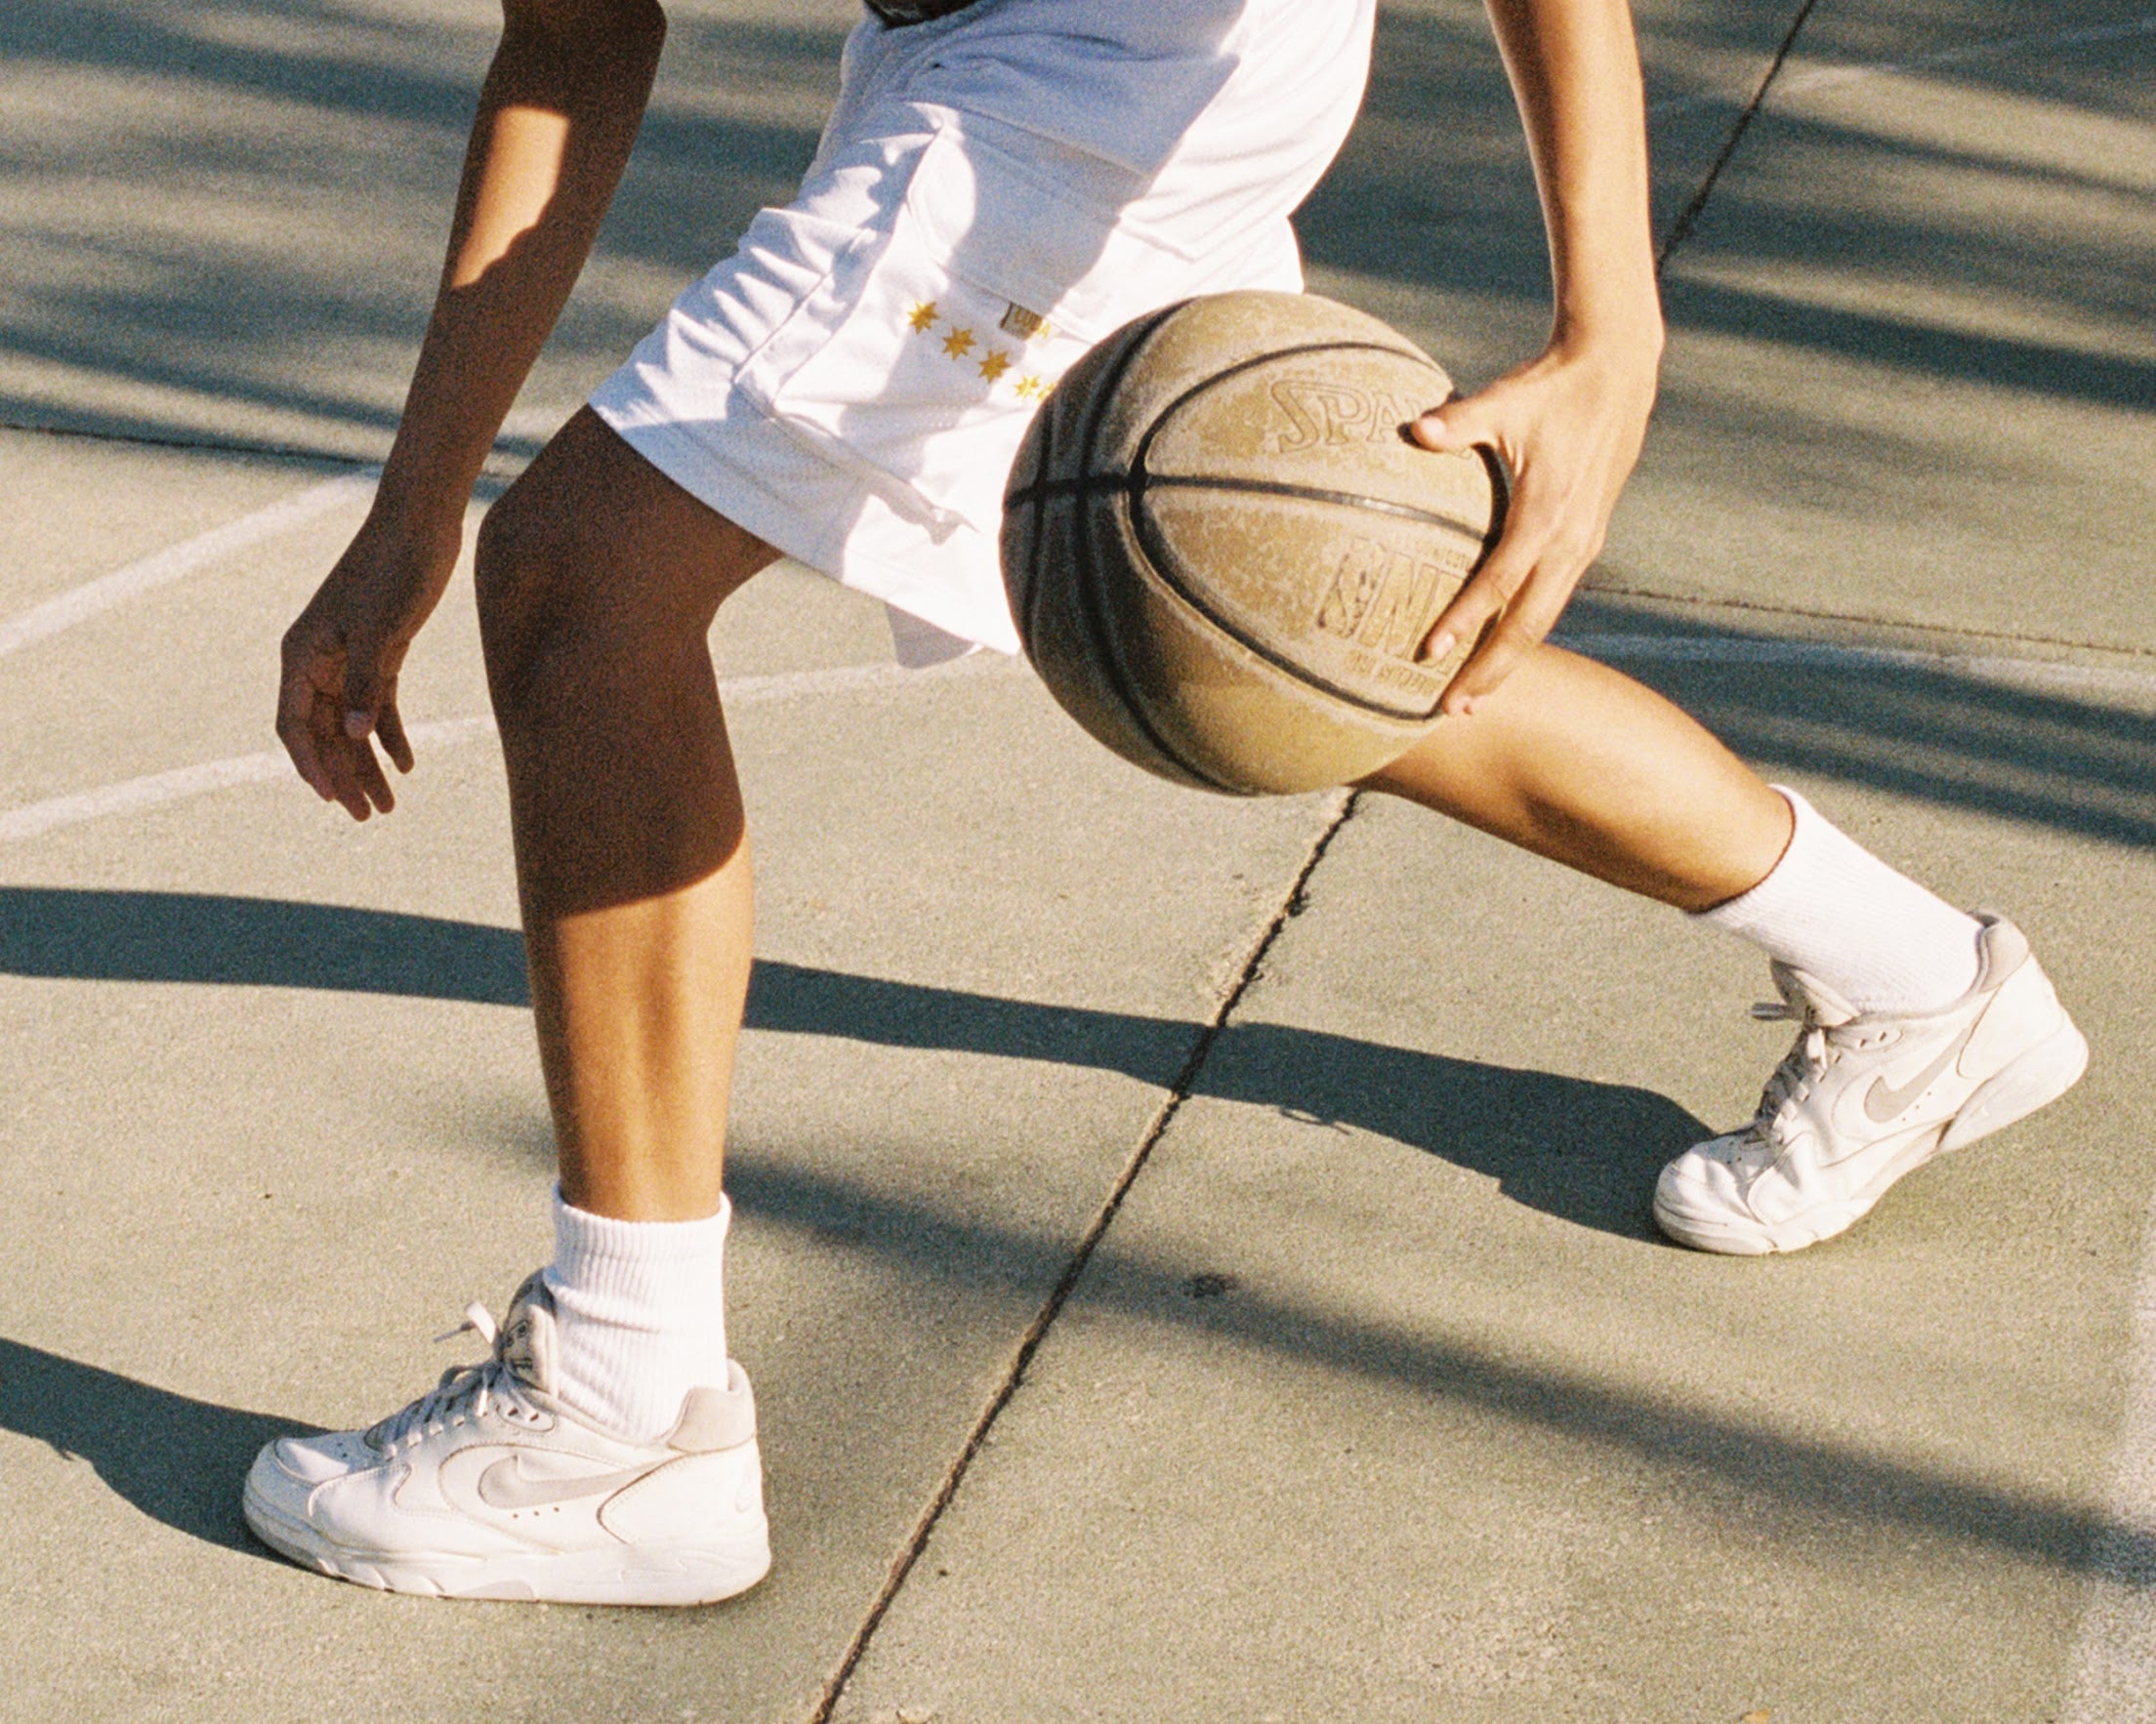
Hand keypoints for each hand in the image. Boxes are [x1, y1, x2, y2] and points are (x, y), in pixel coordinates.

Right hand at [277, 513, 459, 819]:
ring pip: (352, 724)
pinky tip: (407, 764)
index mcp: (302, 654)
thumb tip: (354, 735)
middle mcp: (317, 660)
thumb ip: (365, 683)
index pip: (294, 724)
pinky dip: (390, 734)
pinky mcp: (380, 652)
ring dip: (368, 764)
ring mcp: (348, 657)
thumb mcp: (380, 630)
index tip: (333, 799)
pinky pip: (377, 704)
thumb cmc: (393, 569)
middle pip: (324, 732)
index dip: (311, 765)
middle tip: (371, 816)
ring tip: (389, 804)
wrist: (420, 525)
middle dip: (345, 775)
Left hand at [1412, 332, 1658, 714]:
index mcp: (1547, 509)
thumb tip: (1416, 430)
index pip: (1500, 579)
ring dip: (1509, 662)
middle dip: (1490, 670)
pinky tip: (1499, 655)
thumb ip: (1457, 421)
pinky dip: (1525, 633)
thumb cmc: (1552, 386)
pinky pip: (1552, 599)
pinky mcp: (1586, 540)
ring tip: (1471, 701)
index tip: (1429, 652)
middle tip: (1450, 708)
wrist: (1618, 373)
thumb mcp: (1505, 400)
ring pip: (1544, 618)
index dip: (1466, 620)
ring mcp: (1583, 543)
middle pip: (1528, 622)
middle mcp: (1570, 537)